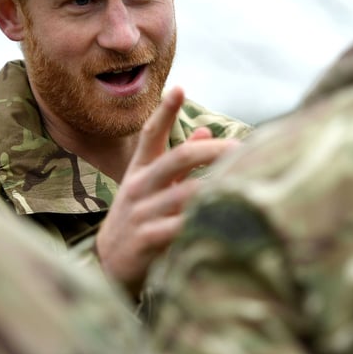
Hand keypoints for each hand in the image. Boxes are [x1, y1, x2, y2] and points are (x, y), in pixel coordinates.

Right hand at [96, 86, 239, 295]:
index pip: (151, 134)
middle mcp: (139, 187)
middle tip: (242, 148)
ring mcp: (142, 213)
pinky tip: (225, 219)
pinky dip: (202, 222)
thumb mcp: (151, 186)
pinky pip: (179, 228)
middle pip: (179, 158)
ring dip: (216, 188)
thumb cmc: (138, 218)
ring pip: (185, 193)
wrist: (107, 265)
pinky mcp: (146, 240)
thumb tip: (206, 132)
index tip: (179, 88)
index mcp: (140, 170)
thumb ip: (177, 161)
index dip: (164, 111)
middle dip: (214, 151)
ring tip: (245, 181)